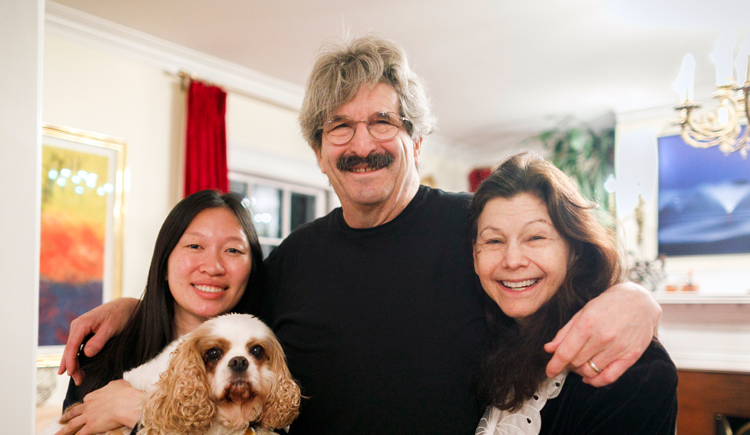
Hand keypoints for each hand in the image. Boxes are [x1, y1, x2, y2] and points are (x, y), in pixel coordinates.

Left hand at [55, 380, 142, 434]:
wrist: (126, 403)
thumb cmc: (125, 393)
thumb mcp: (119, 384)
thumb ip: (113, 385)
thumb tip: (114, 385)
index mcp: (94, 395)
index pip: (86, 399)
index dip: (85, 404)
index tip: (84, 406)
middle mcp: (88, 405)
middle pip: (74, 412)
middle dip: (66, 416)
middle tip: (61, 419)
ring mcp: (88, 417)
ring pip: (72, 424)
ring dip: (63, 430)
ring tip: (57, 434)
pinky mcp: (90, 427)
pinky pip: (80, 434)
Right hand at [58, 298, 138, 384]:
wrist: (126, 306)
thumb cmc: (119, 315)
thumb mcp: (111, 328)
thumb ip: (98, 341)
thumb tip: (86, 354)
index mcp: (81, 324)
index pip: (71, 346)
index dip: (70, 361)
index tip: (71, 374)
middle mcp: (77, 326)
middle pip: (70, 349)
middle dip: (72, 366)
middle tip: (78, 381)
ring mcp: (80, 329)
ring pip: (73, 349)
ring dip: (74, 364)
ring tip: (77, 378)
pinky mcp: (85, 332)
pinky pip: (78, 347)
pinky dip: (78, 357)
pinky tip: (77, 367)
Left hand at [543, 282, 660, 386]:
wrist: (639, 301)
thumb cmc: (609, 304)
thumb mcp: (582, 312)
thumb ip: (565, 332)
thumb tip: (549, 349)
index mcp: (587, 324)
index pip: (565, 352)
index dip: (554, 365)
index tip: (549, 371)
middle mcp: (602, 337)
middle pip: (576, 362)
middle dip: (567, 364)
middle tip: (568, 359)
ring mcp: (617, 348)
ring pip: (590, 371)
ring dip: (580, 371)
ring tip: (580, 363)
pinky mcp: (630, 356)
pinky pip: (609, 377)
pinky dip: (596, 381)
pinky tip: (590, 377)